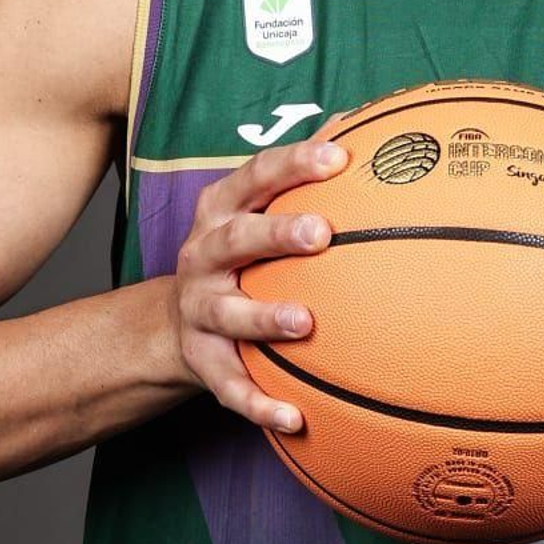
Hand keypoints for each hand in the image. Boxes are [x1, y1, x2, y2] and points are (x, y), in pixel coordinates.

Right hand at [172, 119, 349, 431]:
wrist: (176, 323)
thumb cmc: (243, 255)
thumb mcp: (260, 209)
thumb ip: (305, 176)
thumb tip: (367, 124)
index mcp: (223, 211)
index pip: (255, 176)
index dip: (293, 164)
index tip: (337, 156)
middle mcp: (204, 256)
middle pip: (234, 238)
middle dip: (274, 233)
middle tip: (319, 234)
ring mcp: (199, 310)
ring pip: (227, 313)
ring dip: (264, 318)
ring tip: (305, 323)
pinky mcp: (202, 361)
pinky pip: (229, 387)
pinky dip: (259, 404)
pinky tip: (295, 419)